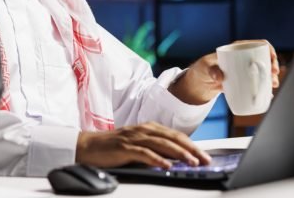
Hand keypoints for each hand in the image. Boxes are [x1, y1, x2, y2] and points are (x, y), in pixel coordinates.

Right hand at [76, 122, 211, 168]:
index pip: (175, 135)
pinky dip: (157, 159)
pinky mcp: (124, 147)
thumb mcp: (138, 145)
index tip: (205, 155)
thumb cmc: (113, 147)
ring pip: (162, 144)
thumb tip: (176, 159)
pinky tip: (166, 166)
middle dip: (191, 149)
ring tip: (191, 162)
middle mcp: (143, 129)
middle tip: (205, 159)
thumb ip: (155, 148)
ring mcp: (134, 137)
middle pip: (172, 138)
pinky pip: (144, 153)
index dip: (192, 145)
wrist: (88, 146)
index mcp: (149, 128)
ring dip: (179, 154)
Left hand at [168, 40, 279, 104]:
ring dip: (271, 77)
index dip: (269, 50)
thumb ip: (212, 71)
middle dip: (273, 66)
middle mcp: (243, 57)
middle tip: (273, 76)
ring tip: (273, 85)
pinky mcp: (243, 80)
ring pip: (262, 70)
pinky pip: (257, 81)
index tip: (271, 60)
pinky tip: (269, 93)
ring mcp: (244, 69)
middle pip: (264, 58)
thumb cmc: (202, 70)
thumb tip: (220, 77)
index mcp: (237, 49)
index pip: (258, 45)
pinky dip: (264, 87)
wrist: (199, 83)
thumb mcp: (206, 68)